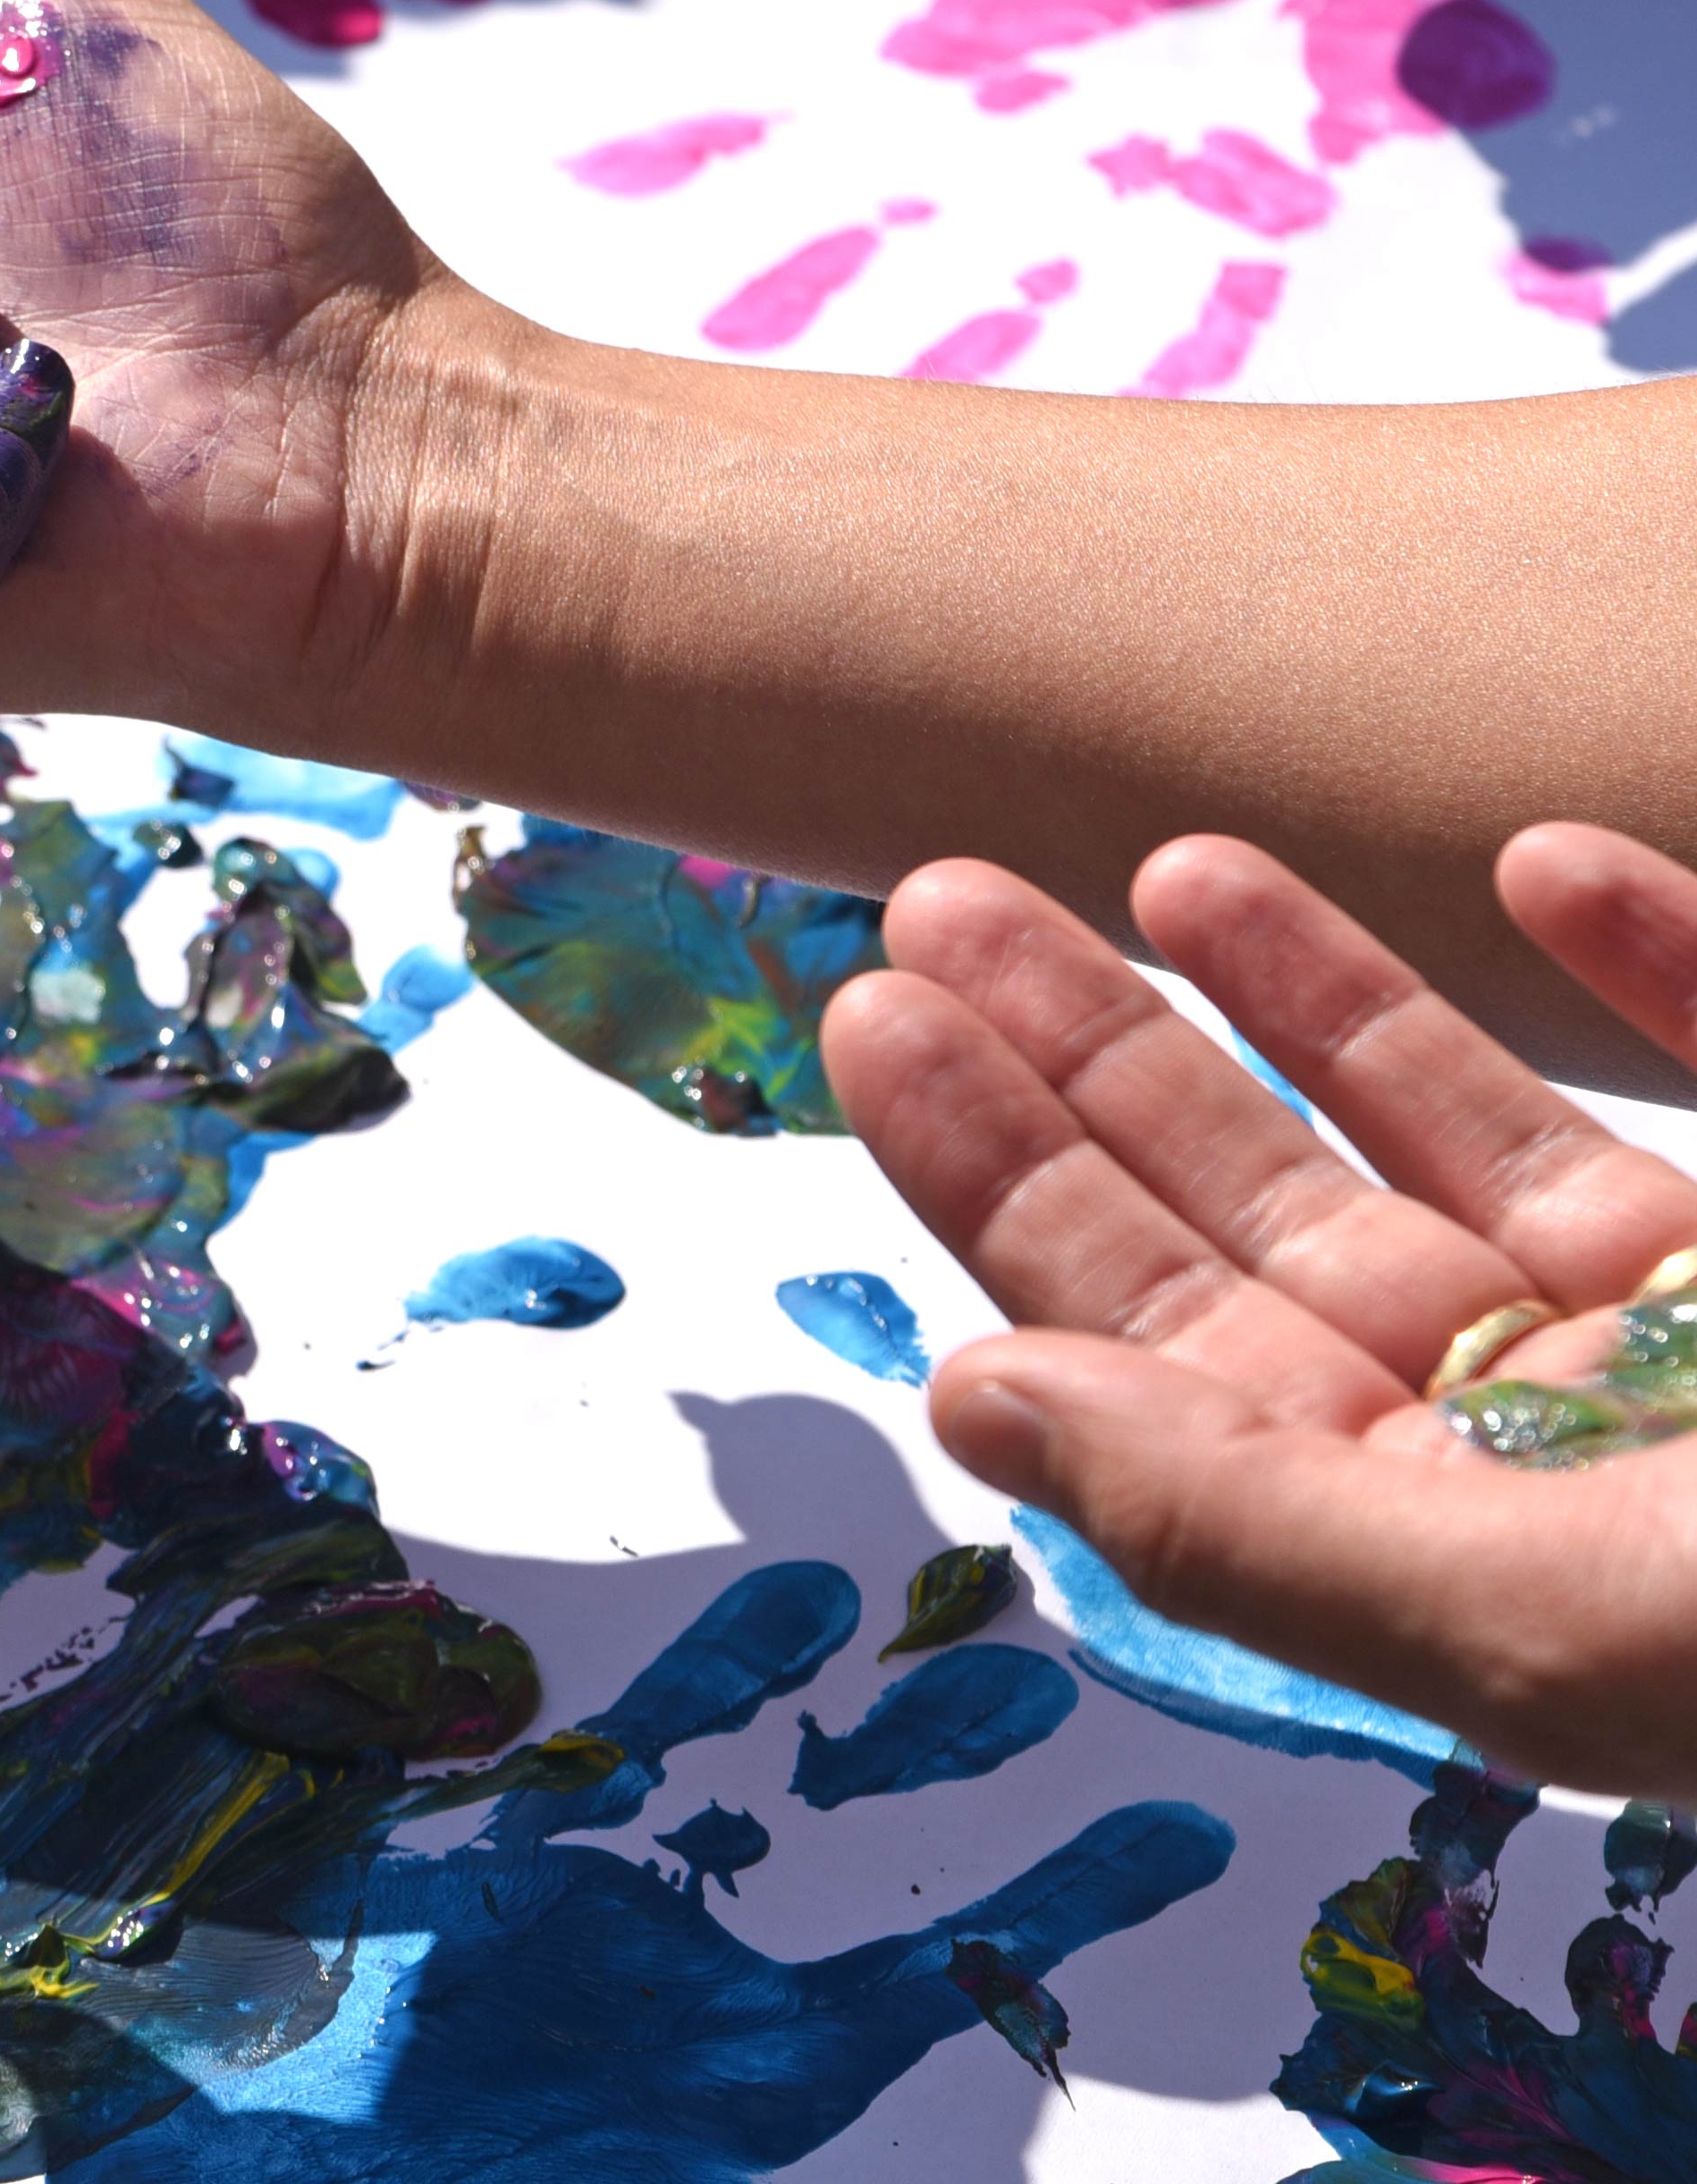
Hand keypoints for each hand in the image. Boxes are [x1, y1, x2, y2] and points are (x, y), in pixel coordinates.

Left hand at [824, 828, 1696, 1796]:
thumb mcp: (1552, 1627)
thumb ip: (1257, 1525)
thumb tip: (976, 1403)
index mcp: (1475, 1563)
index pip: (1167, 1350)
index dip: (1010, 1186)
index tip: (873, 1030)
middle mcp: (1581, 1454)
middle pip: (1278, 1226)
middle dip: (1097, 1066)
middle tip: (930, 908)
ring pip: (1478, 1141)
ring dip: (1326, 999)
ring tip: (1164, 864)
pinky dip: (1649, 961)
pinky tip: (1534, 865)